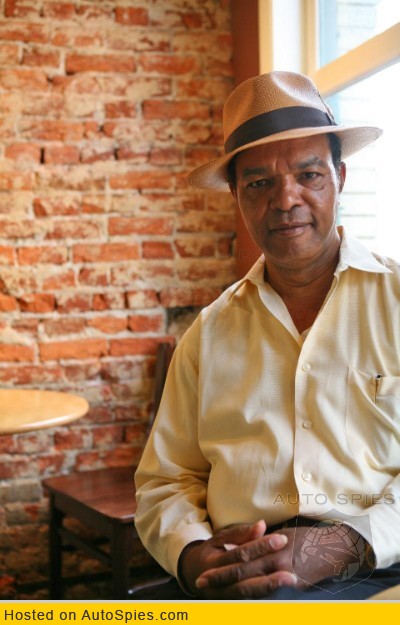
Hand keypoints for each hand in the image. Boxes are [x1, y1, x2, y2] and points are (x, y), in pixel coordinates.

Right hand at [179, 520, 296, 598]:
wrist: (193, 574)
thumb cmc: (212, 552)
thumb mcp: (220, 538)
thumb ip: (241, 534)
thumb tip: (262, 525)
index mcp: (213, 562)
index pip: (240, 554)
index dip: (260, 547)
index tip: (281, 540)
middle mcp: (215, 583)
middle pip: (244, 581)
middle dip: (269, 579)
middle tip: (292, 574)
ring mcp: (222, 598)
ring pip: (247, 597)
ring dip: (269, 593)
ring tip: (290, 587)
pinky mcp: (229, 606)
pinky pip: (249, 604)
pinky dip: (265, 600)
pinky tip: (282, 597)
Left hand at [192, 521, 372, 598]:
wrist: (334, 549)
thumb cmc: (306, 539)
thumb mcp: (282, 535)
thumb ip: (261, 543)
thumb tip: (240, 547)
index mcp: (271, 548)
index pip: (240, 559)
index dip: (221, 568)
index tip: (204, 573)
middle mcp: (276, 563)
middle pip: (243, 574)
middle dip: (221, 580)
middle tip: (201, 584)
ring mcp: (285, 578)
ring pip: (253, 588)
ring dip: (233, 593)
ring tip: (215, 598)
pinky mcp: (294, 590)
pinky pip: (269, 596)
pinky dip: (254, 600)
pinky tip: (240, 603)